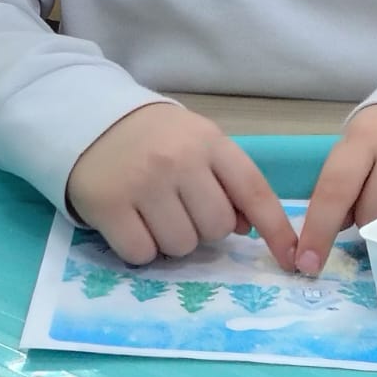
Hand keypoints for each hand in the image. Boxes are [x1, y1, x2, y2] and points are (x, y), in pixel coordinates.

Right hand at [66, 102, 298, 268]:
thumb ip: (226, 178)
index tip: (292, 260)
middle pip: (215, 228)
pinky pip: (142, 253)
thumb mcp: (195, 141)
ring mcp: (142, 182)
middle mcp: (178, 160)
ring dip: (170, 240)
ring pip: (180, 245)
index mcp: (207, 141)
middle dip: (201, 228)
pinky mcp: (108, 204)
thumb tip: (247, 229)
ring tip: (152, 213)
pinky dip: (140, 248)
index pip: (254, 191)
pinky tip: (130, 222)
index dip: (276, 230)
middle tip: (178, 208)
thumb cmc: (150, 135)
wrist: (84, 117)